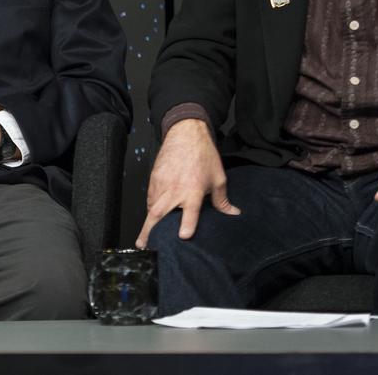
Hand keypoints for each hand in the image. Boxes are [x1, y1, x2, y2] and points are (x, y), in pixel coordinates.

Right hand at [136, 118, 237, 247]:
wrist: (186, 134)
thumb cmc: (203, 155)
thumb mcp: (218, 178)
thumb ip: (223, 200)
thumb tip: (233, 214)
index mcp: (192, 191)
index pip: (189, 212)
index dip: (186, 225)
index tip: (183, 236)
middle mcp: (174, 190)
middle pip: (158, 214)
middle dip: (149, 231)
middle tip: (144, 244)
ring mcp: (161, 184)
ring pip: (151, 208)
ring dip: (148, 222)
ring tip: (145, 237)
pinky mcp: (154, 179)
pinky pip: (150, 198)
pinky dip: (151, 207)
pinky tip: (153, 215)